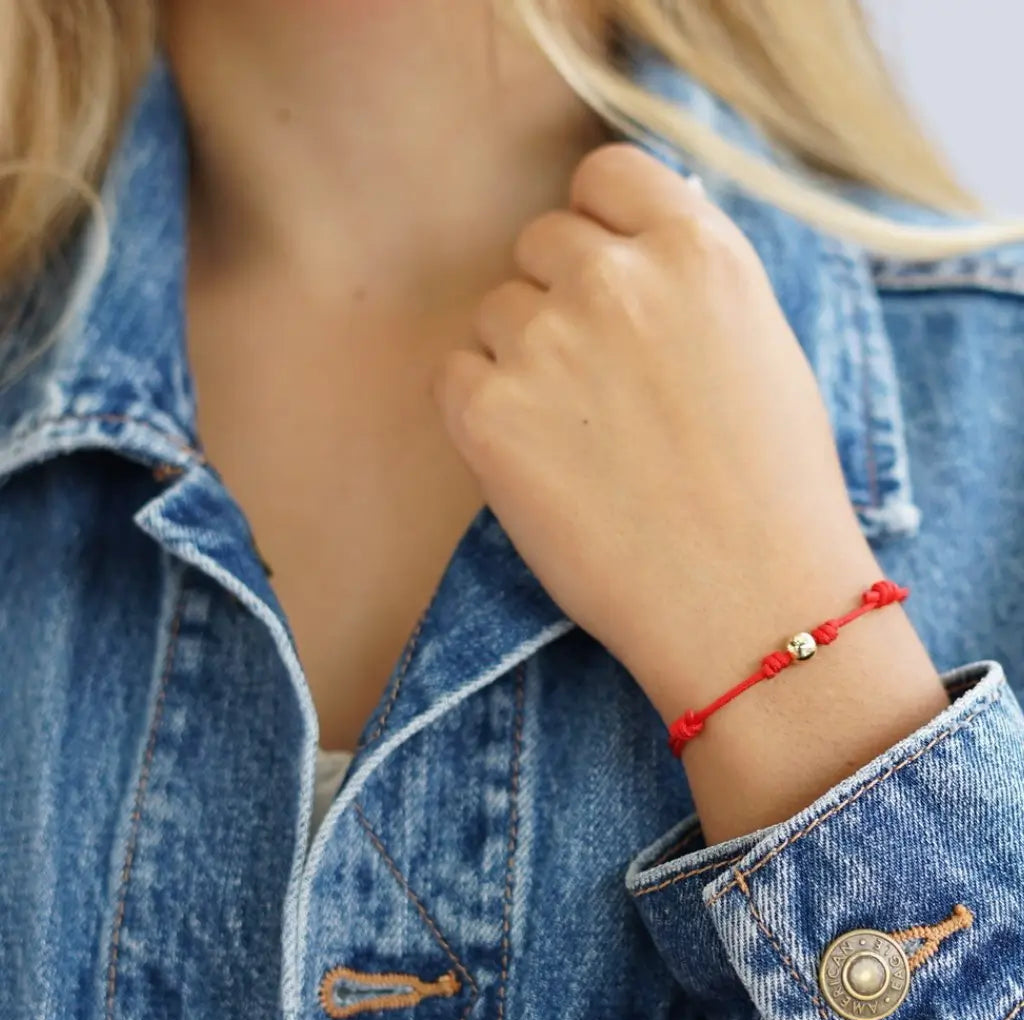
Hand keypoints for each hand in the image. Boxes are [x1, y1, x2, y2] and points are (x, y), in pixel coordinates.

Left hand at [431, 142, 881, 720]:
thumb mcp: (758, 346)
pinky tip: (537, 461)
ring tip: (579, 436)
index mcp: (696, 249)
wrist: (751, 602)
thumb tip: (622, 248)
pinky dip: (483, 409)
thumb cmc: (771, 488)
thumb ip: (686, 281)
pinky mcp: (488, 413)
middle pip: (540, 243)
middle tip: (596, 378)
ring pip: (497, 313)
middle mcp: (613, 278)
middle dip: (560, 295)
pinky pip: (456, 375)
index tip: (605, 270)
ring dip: (523, 357)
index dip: (599, 221)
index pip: (604, 174)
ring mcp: (545, 342)